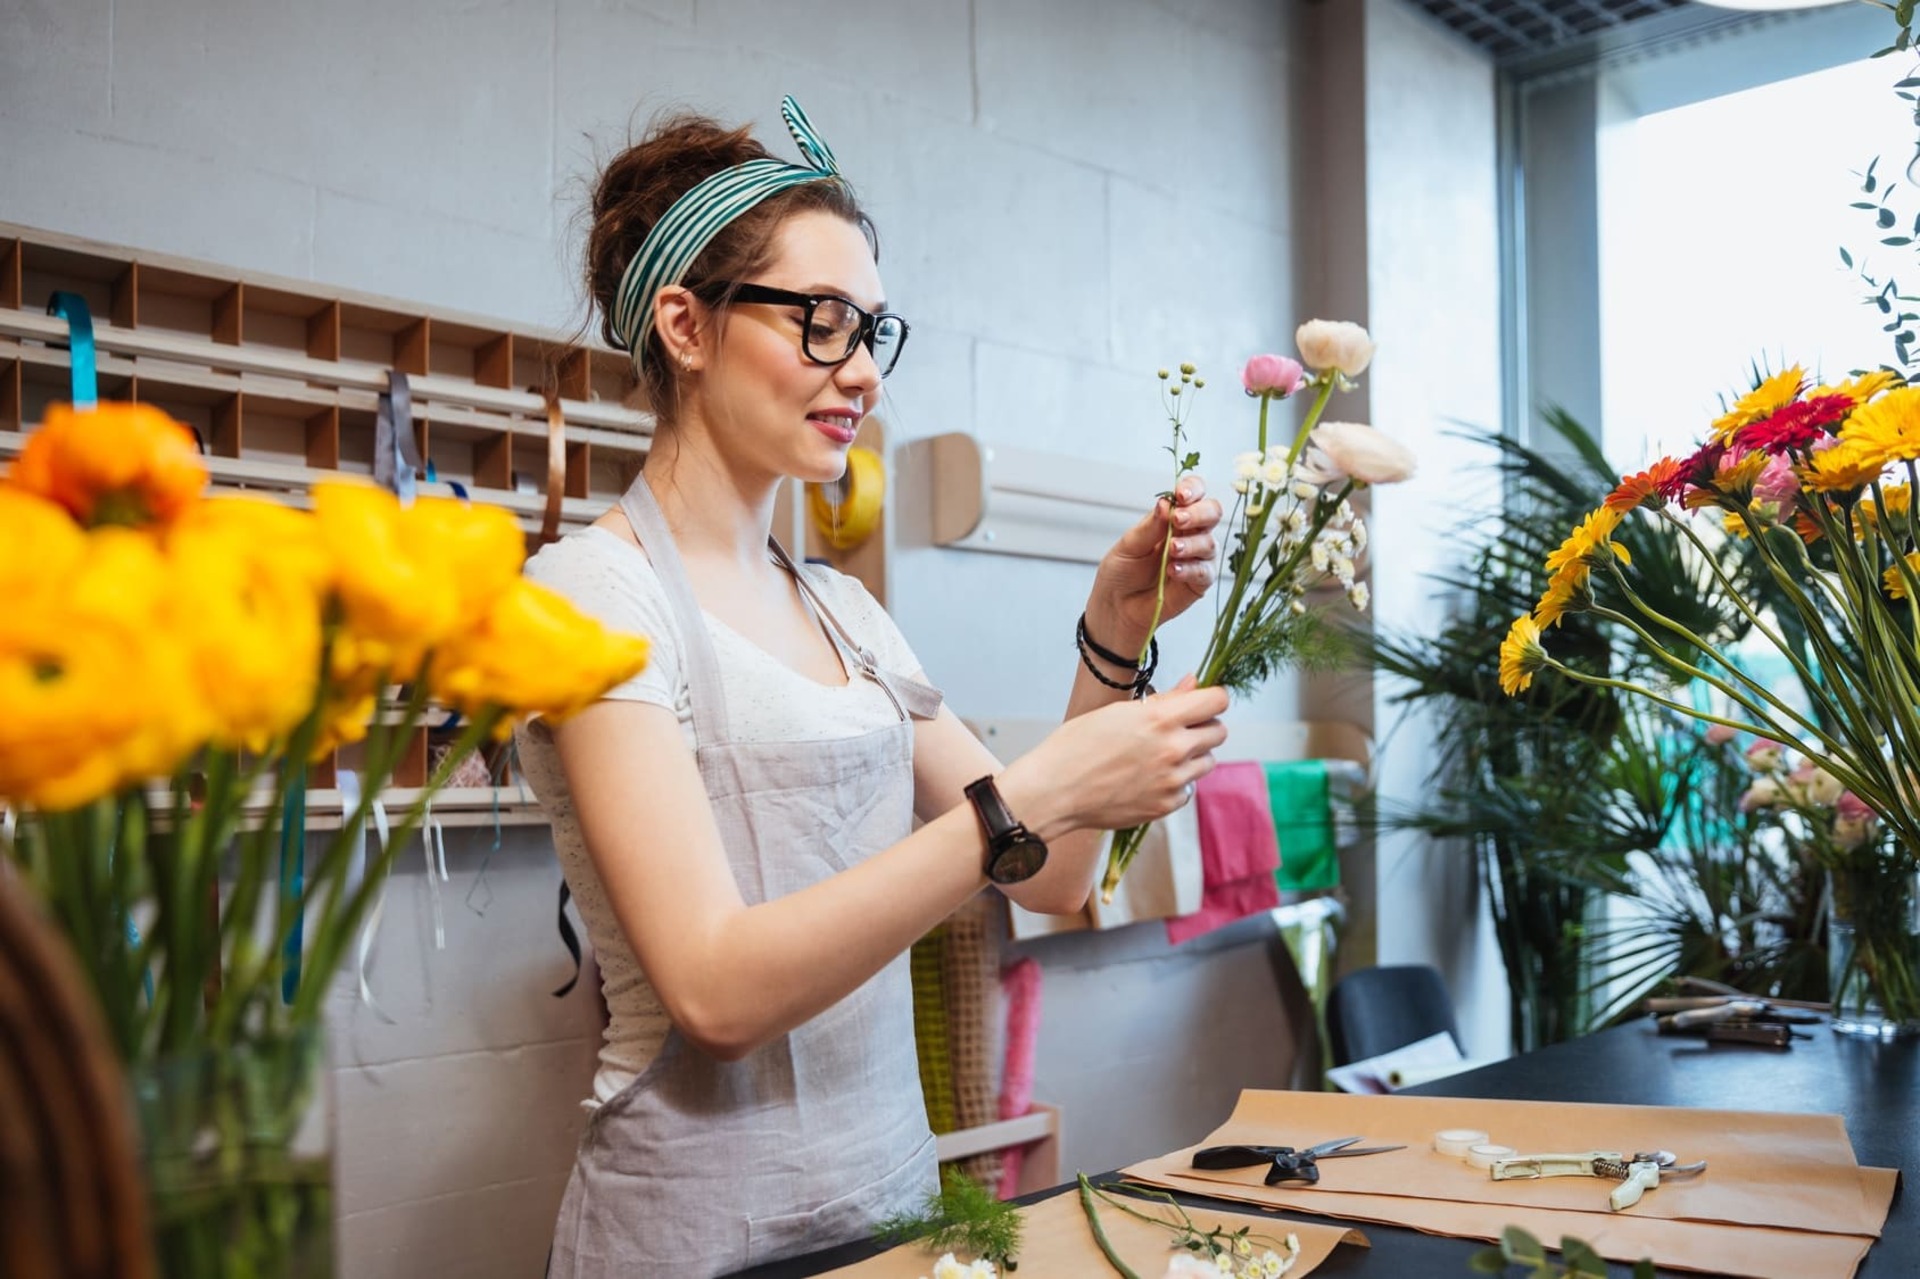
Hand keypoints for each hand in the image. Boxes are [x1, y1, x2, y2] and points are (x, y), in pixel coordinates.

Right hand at [1000, 675, 1228, 836]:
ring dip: (1192, 756)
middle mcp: (1173, 749)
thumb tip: (1194, 683)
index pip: (1218, 700)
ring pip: (1207, 762)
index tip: (1201, 702)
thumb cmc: (1077, 746)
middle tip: (1177, 729)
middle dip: (1203, 727)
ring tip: (1159, 756)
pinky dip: (1175, 783)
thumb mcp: (1119, 711)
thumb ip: (1164, 699)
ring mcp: (1171, 781)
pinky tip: (1149, 778)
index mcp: (1160, 718)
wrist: (1054, 790)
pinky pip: (1188, 790)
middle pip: (1219, 732)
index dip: (1211, 698)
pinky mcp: (1165, 806)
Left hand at [1088, 476, 1225, 651]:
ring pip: (1210, 543)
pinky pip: (1205, 572)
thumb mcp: (1128, 545)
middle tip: (1178, 520)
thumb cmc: (1120, 573)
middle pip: (1212, 513)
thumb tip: (1166, 503)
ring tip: (1172, 550)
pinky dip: (1191, 568)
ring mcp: (1196, 558)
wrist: (1115, 607)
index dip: (1193, 489)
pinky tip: (1173, 570)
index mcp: (1172, 518)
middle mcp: (1189, 534)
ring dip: (1191, 544)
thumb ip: (1150, 526)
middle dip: (1198, 513)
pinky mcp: (1198, 583)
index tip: (1181, 494)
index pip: (1194, 494)